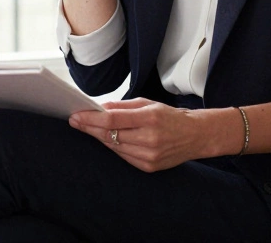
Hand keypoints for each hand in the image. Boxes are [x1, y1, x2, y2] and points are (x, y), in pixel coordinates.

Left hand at [68, 99, 229, 171]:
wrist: (195, 136)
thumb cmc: (169, 116)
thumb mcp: (148, 103)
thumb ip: (122, 106)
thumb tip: (98, 108)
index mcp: (150, 118)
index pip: (112, 119)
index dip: (91, 119)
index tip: (75, 116)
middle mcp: (150, 139)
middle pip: (110, 135)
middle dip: (90, 128)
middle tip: (75, 121)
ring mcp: (149, 156)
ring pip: (114, 147)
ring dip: (99, 138)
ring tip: (88, 128)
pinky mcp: (149, 167)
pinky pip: (123, 156)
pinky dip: (114, 147)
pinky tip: (107, 139)